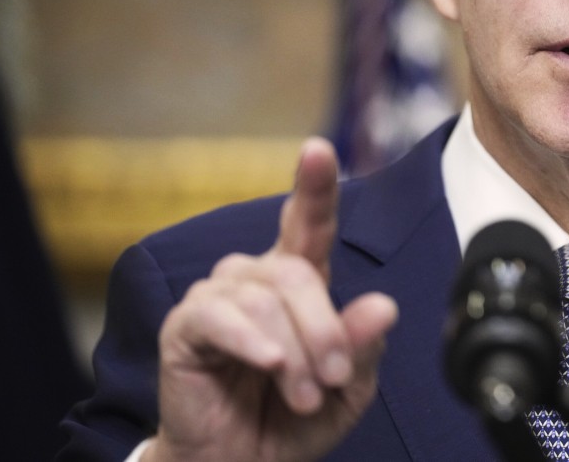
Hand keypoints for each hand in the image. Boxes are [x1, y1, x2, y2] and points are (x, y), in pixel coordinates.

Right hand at [145, 138, 398, 461]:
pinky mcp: (186, 325)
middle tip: (331, 382)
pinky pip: (222, 316)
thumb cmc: (292, 421)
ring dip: (295, 352)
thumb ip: (361, 348)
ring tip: (301, 395)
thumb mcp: (345, 389)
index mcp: (299, 281)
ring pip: (267, 297)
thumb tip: (383, 306)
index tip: (318, 149)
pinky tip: (269, 366)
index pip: (309, 223)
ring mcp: (218, 296)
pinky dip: (254, 342)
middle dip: (325, 329)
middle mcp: (256, 277)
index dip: (313, 184)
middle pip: (300, 272)